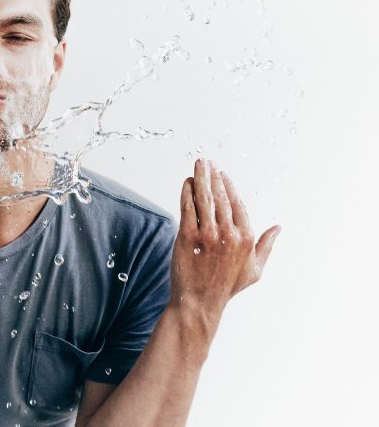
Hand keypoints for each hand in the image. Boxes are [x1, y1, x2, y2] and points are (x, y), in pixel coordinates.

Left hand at [169, 158, 280, 326]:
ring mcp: (207, 235)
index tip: (222, 174)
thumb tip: (278, 227)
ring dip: (201, 178)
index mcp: (246, 239)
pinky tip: (186, 182)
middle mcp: (228, 234)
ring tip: (198, 165)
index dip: (229, 186)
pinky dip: (186, 192)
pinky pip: (188, 208)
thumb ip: (266, 246)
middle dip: (213, 176)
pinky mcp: (187, 237)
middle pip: (221, 197)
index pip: (237, 203)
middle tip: (207, 162)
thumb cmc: (226, 287)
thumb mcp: (254, 270)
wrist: (199, 303)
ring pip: (204, 199)